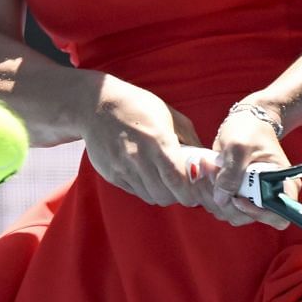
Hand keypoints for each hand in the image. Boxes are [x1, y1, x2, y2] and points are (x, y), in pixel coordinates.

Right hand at [82, 76, 204, 208]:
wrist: (96, 104)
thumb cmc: (138, 106)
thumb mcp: (169, 115)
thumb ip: (190, 138)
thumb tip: (205, 159)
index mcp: (157, 141)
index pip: (176, 181)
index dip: (189, 193)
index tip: (196, 192)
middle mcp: (138, 158)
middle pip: (164, 195)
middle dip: (178, 196)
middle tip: (183, 189)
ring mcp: (122, 168)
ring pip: (149, 196)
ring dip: (162, 194)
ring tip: (165, 182)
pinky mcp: (111, 174)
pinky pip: (134, 191)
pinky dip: (145, 189)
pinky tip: (148, 175)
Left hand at [181, 104, 294, 229]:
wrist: (246, 121)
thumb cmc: (249, 130)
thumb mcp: (239, 147)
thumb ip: (231, 174)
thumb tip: (221, 200)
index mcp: (284, 185)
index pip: (278, 217)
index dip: (257, 214)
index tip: (238, 198)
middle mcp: (271, 196)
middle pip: (249, 218)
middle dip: (226, 201)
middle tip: (213, 176)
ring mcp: (253, 197)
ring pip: (232, 213)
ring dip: (215, 196)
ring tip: (209, 169)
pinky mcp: (238, 194)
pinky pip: (223, 205)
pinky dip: (211, 194)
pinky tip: (208, 173)